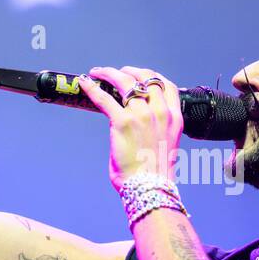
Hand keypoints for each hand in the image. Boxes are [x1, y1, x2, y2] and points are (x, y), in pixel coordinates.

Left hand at [77, 66, 183, 193]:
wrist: (150, 187)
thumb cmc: (155, 174)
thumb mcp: (165, 145)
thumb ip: (157, 130)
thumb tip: (141, 128)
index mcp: (174, 118)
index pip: (167, 86)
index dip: (152, 76)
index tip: (141, 75)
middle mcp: (160, 112)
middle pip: (146, 77)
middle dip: (130, 71)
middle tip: (117, 73)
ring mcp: (142, 115)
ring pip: (125, 82)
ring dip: (109, 73)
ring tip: (98, 72)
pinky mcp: (122, 122)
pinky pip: (104, 98)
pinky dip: (92, 88)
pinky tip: (84, 83)